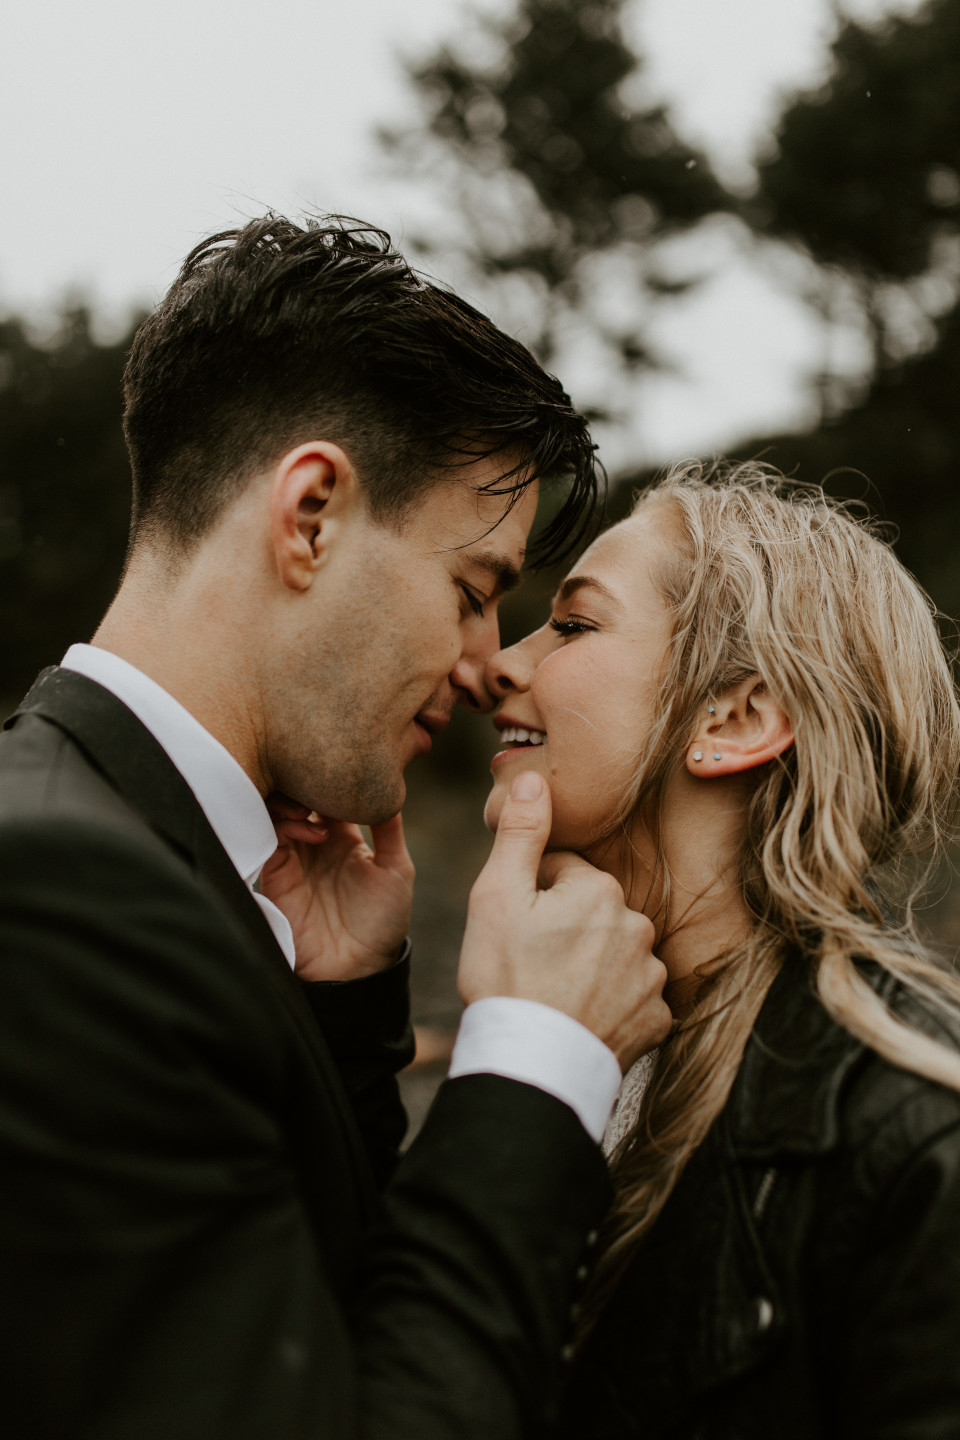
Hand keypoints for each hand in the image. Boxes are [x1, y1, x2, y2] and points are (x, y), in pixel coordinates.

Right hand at [260, 794, 414, 982]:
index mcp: (343, 837)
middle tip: (322, 778)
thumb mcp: (398, 871)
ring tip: (316, 805)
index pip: (329, 793)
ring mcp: (294, 856)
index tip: (344, 767)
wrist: (356, 969)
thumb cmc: (383, 923)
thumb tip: (392, 788)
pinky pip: (270, 836)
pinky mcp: (276, 873)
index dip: (333, 777)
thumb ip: (390, 831)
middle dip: (306, 782)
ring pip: (279, 810)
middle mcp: (315, 842)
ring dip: (295, 799)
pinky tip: (312, 830)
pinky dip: (287, 824)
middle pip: (299, 796)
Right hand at [459, 772, 670, 1070]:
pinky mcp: (657, 1019)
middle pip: (593, 913)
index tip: (515, 929)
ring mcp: (651, 976)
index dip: (532, 897)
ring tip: (555, 994)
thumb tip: (535, 779)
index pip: (564, 874)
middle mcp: (637, 926)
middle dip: (566, 929)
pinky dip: (611, 1005)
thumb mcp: (496, 895)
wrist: (531, 1064)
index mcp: (600, 890)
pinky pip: (633, 999)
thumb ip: (520, 832)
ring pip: (615, 955)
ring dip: (591, 966)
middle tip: (531, 963)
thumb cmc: (505, 977)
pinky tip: (582, 1017)